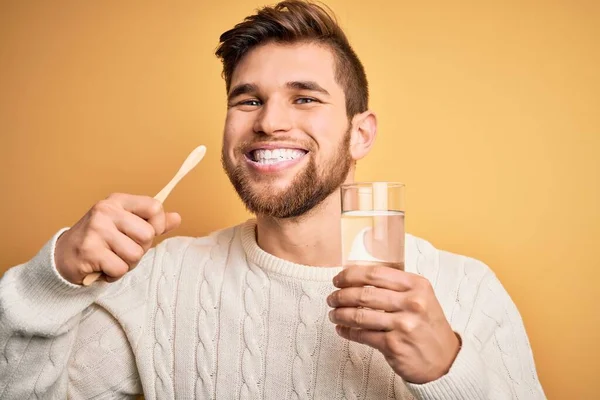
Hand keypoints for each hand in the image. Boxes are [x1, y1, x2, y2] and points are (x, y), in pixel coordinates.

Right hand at [54, 193, 180, 284]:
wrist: (63, 257)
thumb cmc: (101, 240)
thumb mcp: (126, 225)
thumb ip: (151, 222)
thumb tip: (177, 218)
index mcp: (118, 201)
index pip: (155, 207)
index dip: (158, 225)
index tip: (144, 233)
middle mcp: (106, 211)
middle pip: (148, 235)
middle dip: (140, 249)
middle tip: (121, 249)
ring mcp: (96, 229)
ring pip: (135, 254)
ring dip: (127, 264)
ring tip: (111, 258)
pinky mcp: (89, 250)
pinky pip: (120, 269)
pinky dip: (114, 275)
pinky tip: (102, 268)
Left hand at [327, 265, 459, 383]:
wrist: (445, 360)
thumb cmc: (428, 326)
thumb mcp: (422, 297)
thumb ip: (397, 286)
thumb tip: (359, 277)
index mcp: (417, 285)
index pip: (375, 274)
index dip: (350, 275)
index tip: (338, 278)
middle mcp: (412, 303)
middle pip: (364, 294)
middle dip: (340, 295)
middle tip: (331, 298)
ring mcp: (403, 325)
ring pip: (360, 315)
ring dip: (340, 314)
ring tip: (333, 313)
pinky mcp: (394, 345)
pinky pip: (363, 335)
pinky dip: (348, 332)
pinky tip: (342, 329)